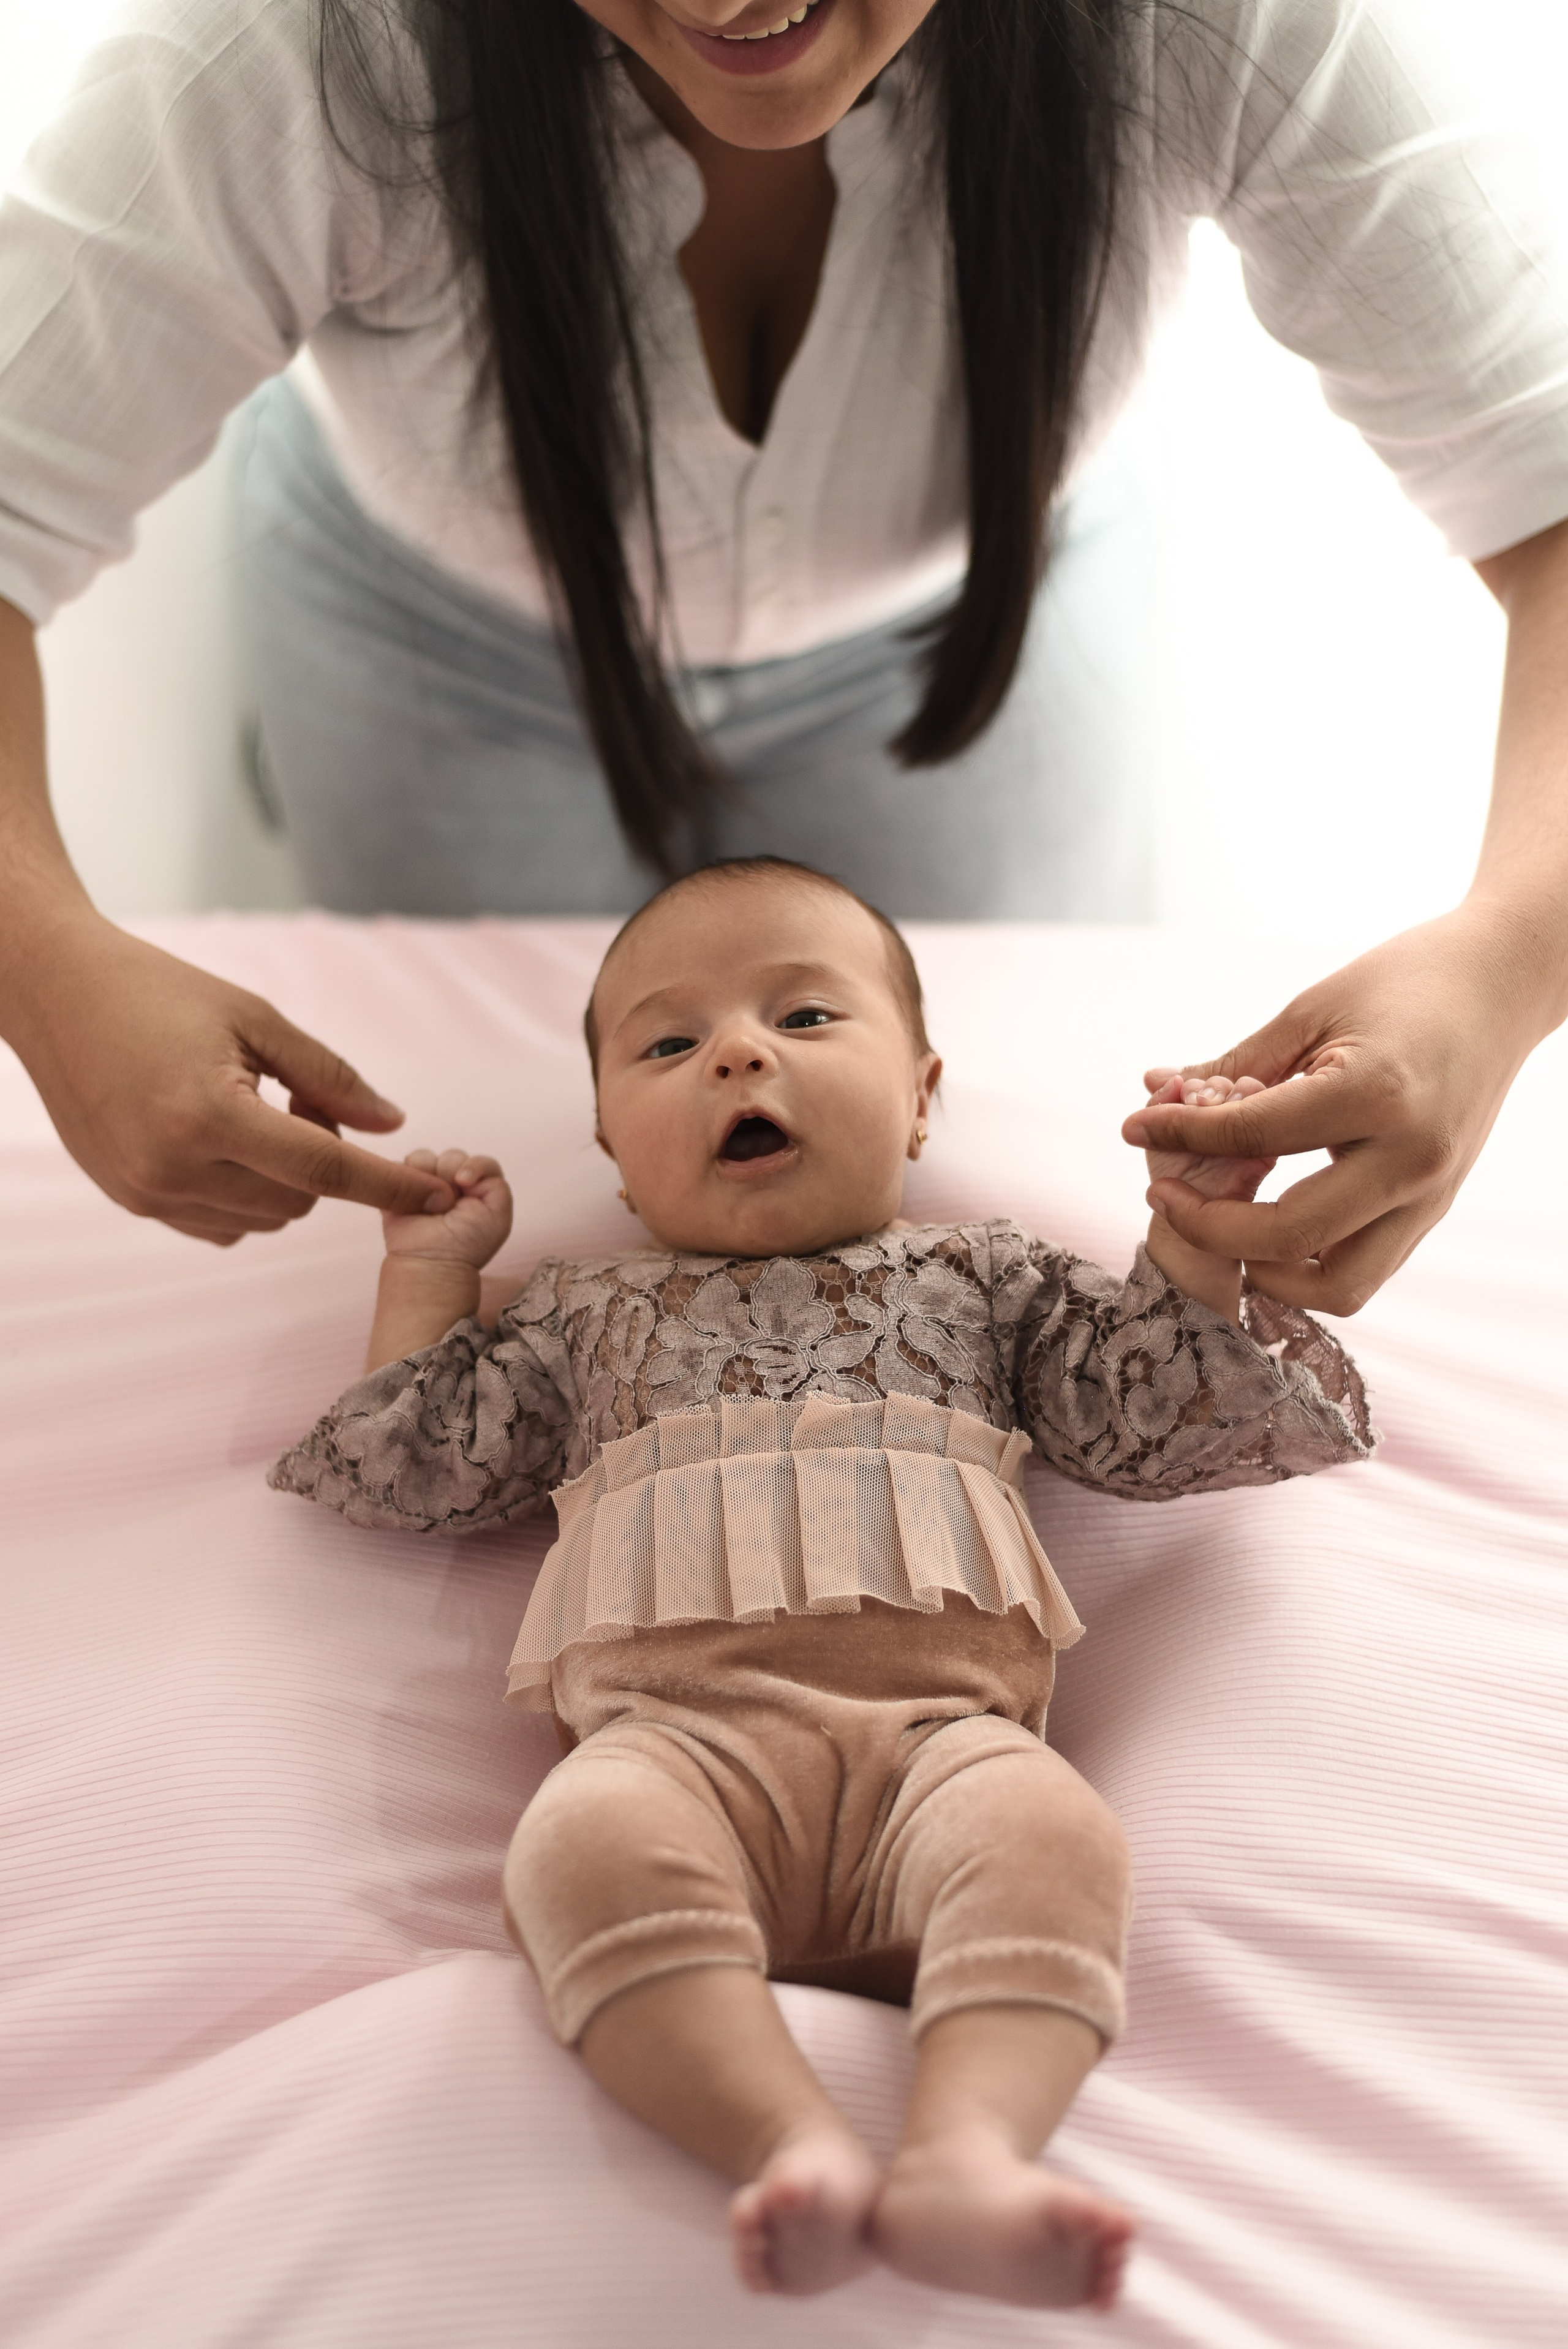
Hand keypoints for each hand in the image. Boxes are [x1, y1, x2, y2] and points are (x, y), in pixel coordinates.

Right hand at [4, 916, 454, 1243]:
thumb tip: (393, 1123)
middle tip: (295, 1096)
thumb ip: (329, 1074)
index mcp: (208, 1115)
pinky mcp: (133, 1201)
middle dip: (321, 1157)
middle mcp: (174, 1166)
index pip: (325, 1168)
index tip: (441, 1196)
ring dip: (285, 1179)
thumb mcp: (254, 1017)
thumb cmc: (158, 992)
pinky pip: (222, 1225)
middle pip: (300, 1200)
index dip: (389, 1184)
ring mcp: (148, 1192)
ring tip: (253, 1111)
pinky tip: (224, 1141)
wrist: (56, 995)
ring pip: (266, 1219)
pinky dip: (246, 1195)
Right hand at [382, 1151, 512, 1269]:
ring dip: (427, 1174)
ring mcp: (426, 1185)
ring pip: (425, 1157)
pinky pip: (402, 1166)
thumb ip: (496, 1183)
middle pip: (452, 1156)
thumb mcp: (499, 1214)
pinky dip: (407, 1175)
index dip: (474, 1166)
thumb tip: (463, 1172)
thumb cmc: (468, 1243)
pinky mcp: (401, 1188)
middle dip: (449, 1172)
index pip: (479, 1162)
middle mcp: (452, 1185)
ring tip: (428, 1204)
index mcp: (477, 1189)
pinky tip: (412, 1197)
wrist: (433, 1261)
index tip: (464, 1182)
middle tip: (447, 1201)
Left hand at [1122, 906, 1556, 1313]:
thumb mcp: (1313, 1010)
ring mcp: (1431, 1194)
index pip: (1253, 1135)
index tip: (1136, 1128)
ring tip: (1218, 1227)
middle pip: (1288, 1235)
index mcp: (1378, 1095)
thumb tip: (1153, 1097)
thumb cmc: (1406, 981)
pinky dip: (1306, 1266)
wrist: (1502, 986)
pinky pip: (1363, 1268)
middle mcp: (1411, 1158)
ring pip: (1336, 1285)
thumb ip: (1237, 1066)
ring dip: (1265, 1271)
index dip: (1180, 1134)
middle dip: (1207, 1226)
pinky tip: (1264, 1225)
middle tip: (1162, 1195)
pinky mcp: (1435, 1209)